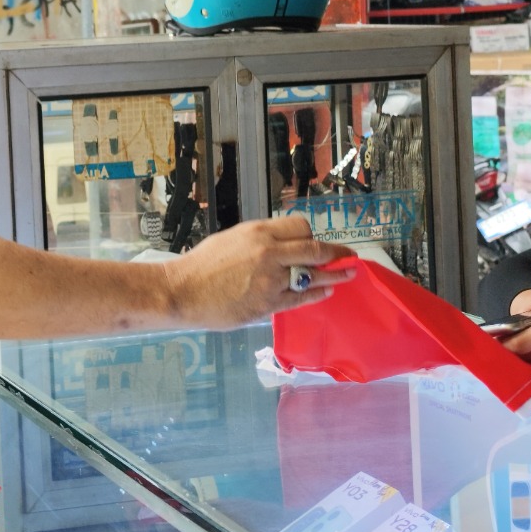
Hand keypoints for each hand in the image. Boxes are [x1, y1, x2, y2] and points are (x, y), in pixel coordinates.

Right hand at [164, 217, 358, 327]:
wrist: (181, 292)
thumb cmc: (201, 265)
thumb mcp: (231, 239)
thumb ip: (259, 241)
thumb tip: (281, 246)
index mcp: (258, 232)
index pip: (300, 227)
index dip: (312, 235)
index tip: (316, 242)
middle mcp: (269, 253)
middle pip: (314, 248)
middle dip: (336, 252)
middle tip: (349, 255)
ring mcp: (271, 280)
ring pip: (313, 274)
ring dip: (335, 274)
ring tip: (349, 273)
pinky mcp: (268, 304)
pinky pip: (302, 297)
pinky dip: (317, 293)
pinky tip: (326, 291)